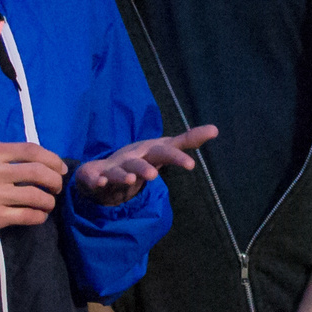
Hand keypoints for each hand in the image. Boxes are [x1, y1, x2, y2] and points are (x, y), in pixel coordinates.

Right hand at [0, 141, 65, 242]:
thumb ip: (6, 157)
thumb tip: (44, 161)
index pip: (31, 150)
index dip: (52, 159)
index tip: (61, 169)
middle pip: (38, 172)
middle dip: (55, 181)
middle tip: (57, 188)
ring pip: (36, 195)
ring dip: (49, 201)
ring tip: (48, 203)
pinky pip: (28, 215)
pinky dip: (39, 216)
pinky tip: (39, 216)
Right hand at [74, 124, 218, 206]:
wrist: (104, 169)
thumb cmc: (141, 159)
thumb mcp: (163, 150)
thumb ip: (187, 141)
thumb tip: (216, 128)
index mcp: (148, 152)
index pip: (164, 152)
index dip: (176, 158)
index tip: (191, 165)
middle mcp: (131, 157)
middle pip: (139, 161)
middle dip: (145, 167)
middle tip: (154, 175)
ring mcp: (113, 167)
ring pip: (119, 171)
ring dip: (123, 175)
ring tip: (131, 180)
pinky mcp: (96, 176)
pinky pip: (96, 179)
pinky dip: (97, 181)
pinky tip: (100, 183)